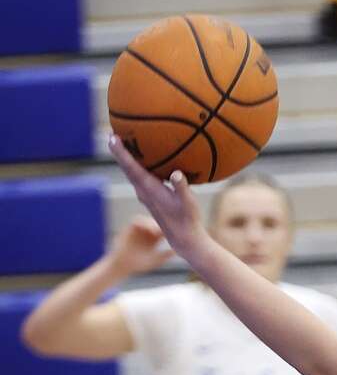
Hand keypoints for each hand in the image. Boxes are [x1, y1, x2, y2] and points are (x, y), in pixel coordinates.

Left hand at [108, 134, 207, 262]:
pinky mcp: (150, 197)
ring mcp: (146, 195)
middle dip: (118, 151)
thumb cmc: (187, 220)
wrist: (184, 239)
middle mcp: (143, 191)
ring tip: (122, 143)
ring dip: (126, 158)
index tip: (112, 138)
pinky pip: (139, 177)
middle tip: (111, 135)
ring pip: (132, 173)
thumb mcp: (188, 203)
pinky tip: (142, 160)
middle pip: (127, 168)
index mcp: (150, 189)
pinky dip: (136, 165)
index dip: (121, 152)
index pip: (131, 167)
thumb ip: (181, 187)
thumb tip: (176, 173)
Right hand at [109, 216, 172, 277]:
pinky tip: (149, 230)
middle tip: (169, 228)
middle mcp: (148, 231)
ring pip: (148, 220)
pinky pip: (137, 220)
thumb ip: (166, 255)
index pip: (164, 230)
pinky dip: (143, 223)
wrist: (124, 265)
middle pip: (157, 223)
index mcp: (155, 238)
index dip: (170, 229)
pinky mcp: (131, 227)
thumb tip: (179, 252)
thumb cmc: (140, 265)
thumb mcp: (156, 260)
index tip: (177, 232)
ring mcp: (139, 228)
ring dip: (153, 224)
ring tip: (157, 231)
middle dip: (163, 224)